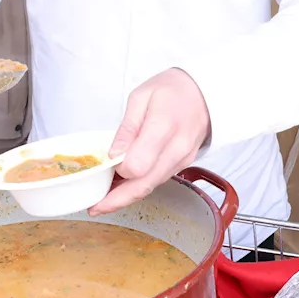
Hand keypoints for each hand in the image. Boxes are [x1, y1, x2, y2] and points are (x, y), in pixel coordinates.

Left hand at [88, 68, 210, 215]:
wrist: (204, 93)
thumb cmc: (171, 90)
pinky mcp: (182, 165)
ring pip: (151, 187)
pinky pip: (158, 181)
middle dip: (117, 199)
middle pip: (144, 185)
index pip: (138, 164)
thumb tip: (114, 155)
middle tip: (94, 207)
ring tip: (102, 199)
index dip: (119, 168)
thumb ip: (128, 127)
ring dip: (126, 197)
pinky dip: (138, 187)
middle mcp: (176, 149)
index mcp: (164, 126)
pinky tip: (122, 187)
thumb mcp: (142, 96)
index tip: (107, 162)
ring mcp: (182, 160)